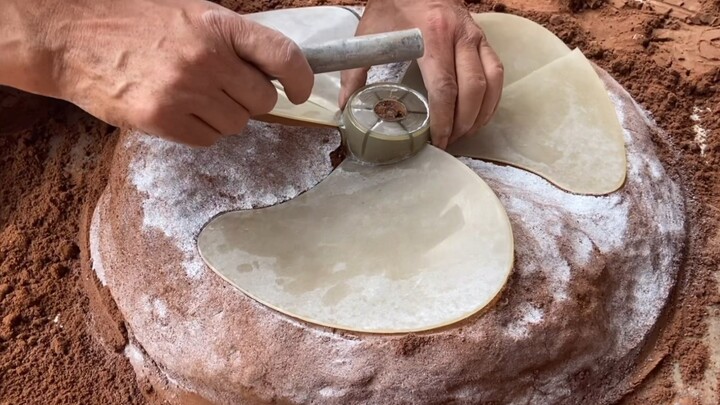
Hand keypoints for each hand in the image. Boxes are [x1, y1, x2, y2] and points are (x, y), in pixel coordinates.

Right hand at [1, 0, 312, 145]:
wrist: (69, 37)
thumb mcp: (190, 14)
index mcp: (217, 25)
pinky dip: (200, 130)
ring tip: (193, 95)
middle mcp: (205, 58)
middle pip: (261, 100)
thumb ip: (232, 40)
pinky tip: (178, 110)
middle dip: (250, 98)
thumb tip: (272, 72)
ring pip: (236, 124)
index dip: (301, 79)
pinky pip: (207, 139)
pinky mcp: (160, 119)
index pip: (283, 56)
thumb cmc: (134, 21)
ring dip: (224, 116)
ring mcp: (182, 91)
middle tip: (225, 87)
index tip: (298, 91)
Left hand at [340, 0, 503, 148]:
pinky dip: (492, 98)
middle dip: (462, 123)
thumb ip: (355, 70)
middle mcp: (459, 35)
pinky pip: (497, 72)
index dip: (442, 120)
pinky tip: (479, 114)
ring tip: (463, 133)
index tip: (436, 140)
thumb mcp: (370, 34)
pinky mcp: (483, 38)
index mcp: (432, 35)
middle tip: (448, 141)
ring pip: (490, 83)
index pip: (444, 88)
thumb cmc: (392, 6)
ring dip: (479, 114)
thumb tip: (347, 104)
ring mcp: (475, 36)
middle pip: (472, 90)